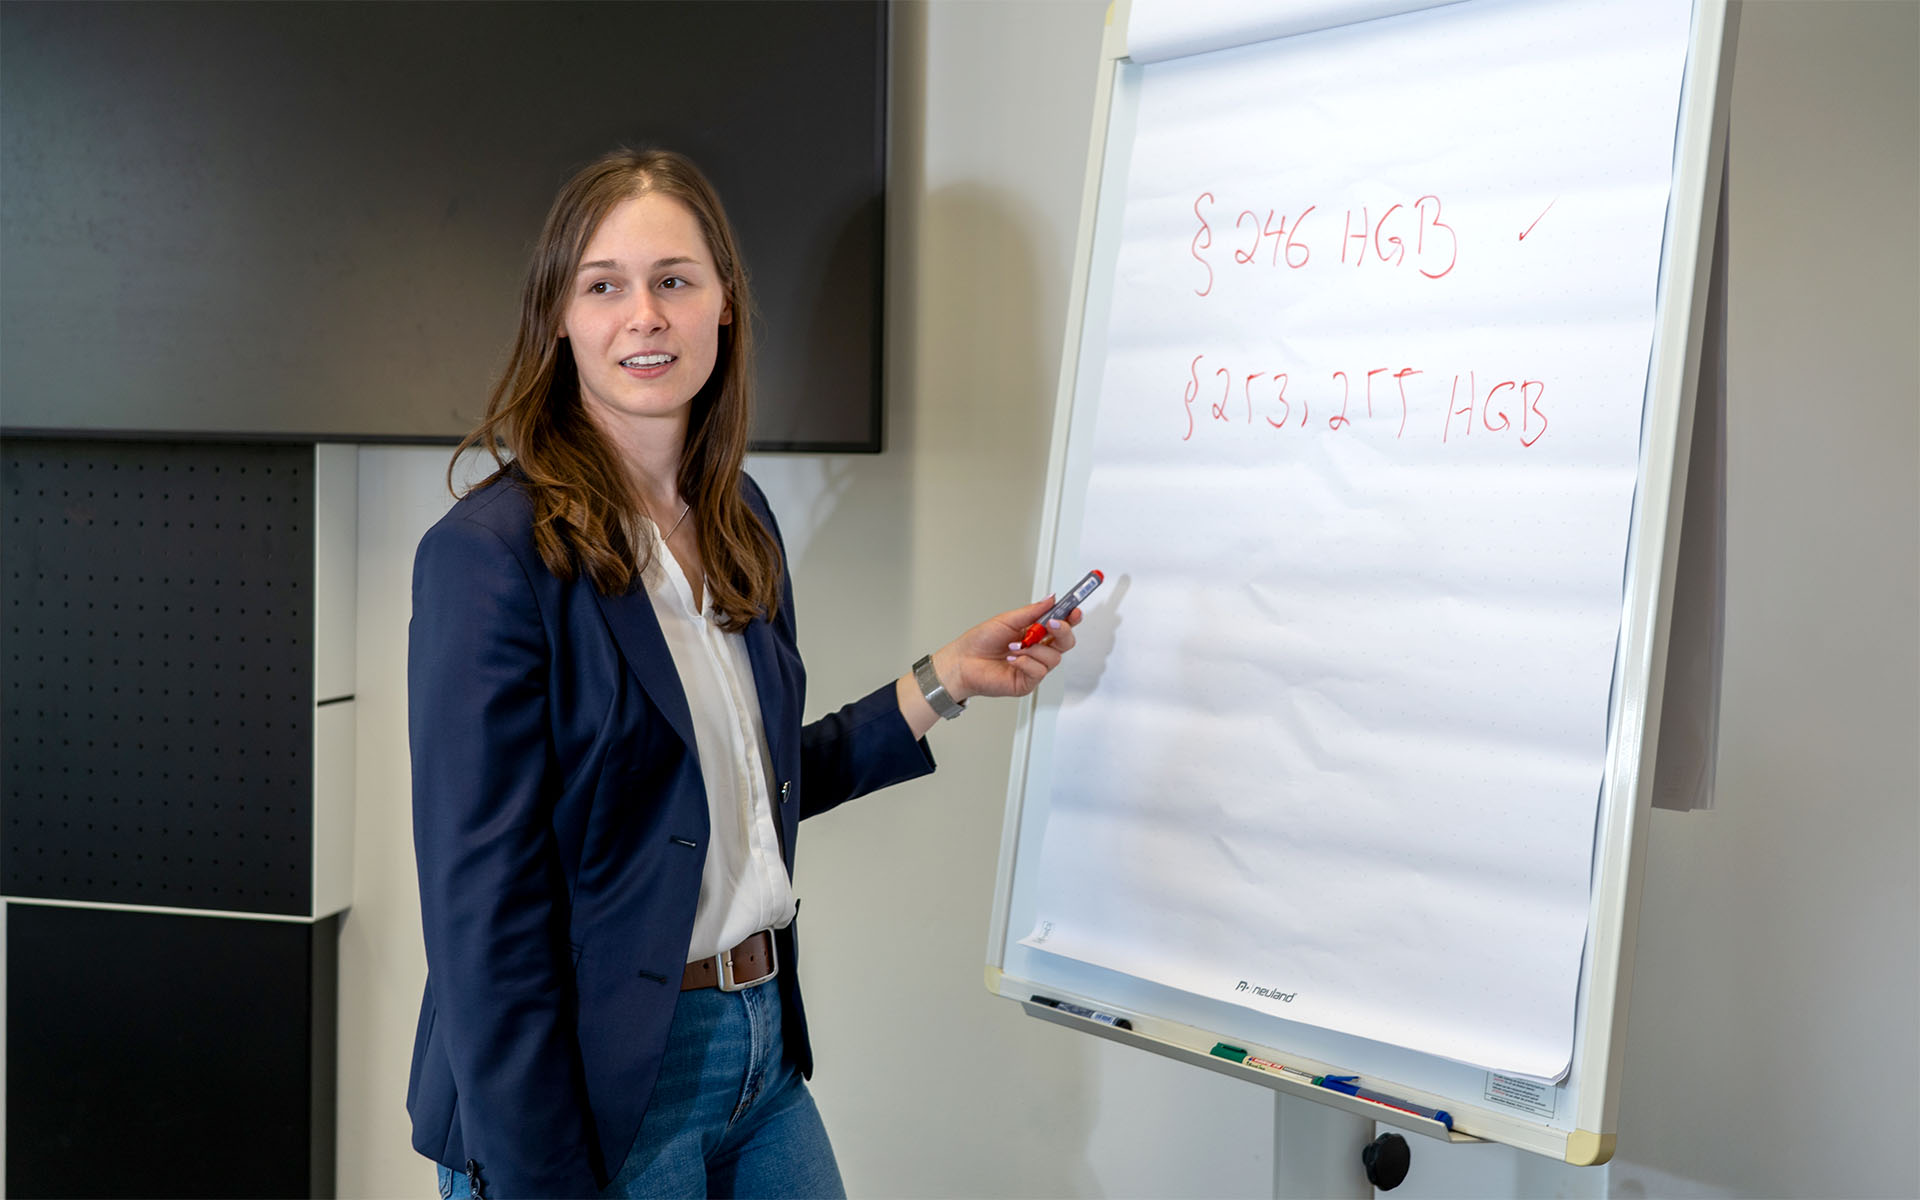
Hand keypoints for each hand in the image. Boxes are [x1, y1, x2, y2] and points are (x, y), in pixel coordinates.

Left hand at [897, 596, 1082, 737]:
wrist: (962, 662)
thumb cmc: (979, 642)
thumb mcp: (1007, 620)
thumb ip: (1032, 612)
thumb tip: (1051, 599)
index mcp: (1034, 633)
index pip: (1060, 626)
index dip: (1071, 618)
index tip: (1075, 610)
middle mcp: (1037, 650)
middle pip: (1066, 642)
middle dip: (1063, 631)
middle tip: (1051, 624)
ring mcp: (1033, 667)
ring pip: (1054, 658)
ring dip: (1035, 649)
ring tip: (1015, 646)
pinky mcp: (1027, 682)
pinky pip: (1039, 671)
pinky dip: (1026, 662)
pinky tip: (1012, 659)